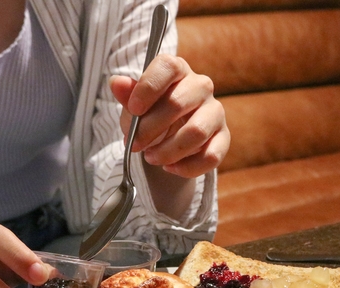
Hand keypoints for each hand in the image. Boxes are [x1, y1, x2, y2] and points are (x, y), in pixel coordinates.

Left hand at [109, 54, 229, 177]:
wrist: (171, 136)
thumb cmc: (152, 113)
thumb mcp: (136, 104)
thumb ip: (127, 95)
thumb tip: (116, 83)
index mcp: (178, 70)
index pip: (167, 66)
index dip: (148, 86)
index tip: (134, 109)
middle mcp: (201, 86)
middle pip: (178, 103)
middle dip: (150, 129)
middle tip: (134, 145)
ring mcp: (215, 112)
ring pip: (196, 132)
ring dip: (168, 151)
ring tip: (151, 158)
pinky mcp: (223, 137)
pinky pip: (211, 156)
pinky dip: (187, 167)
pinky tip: (170, 168)